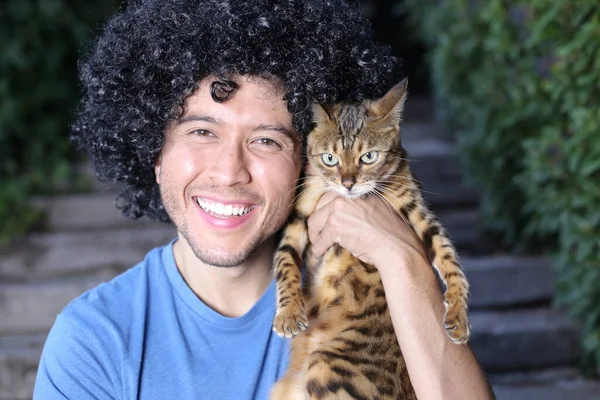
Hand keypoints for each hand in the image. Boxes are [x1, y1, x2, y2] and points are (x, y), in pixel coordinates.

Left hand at [306, 191, 426, 271]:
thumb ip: (358, 209)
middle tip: (318, 235)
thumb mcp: (375, 211)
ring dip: (315, 236)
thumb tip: (341, 217)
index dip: (324, 211)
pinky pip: (320, 239)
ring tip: (318, 245)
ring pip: (315, 222)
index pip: (330, 197)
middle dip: (317, 223)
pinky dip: (318, 248)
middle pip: (319, 208)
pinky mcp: (334, 225)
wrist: (397, 247)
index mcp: (357, 192)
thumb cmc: (391, 235)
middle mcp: (346, 197)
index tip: (323, 221)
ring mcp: (339, 210)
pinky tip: (319, 253)